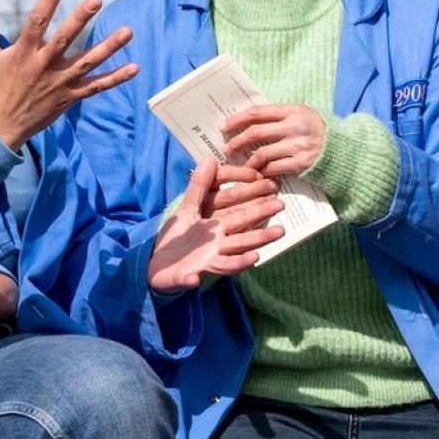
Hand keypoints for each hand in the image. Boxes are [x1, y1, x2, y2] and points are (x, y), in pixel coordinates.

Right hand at [0, 0, 137, 149]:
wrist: (0, 128)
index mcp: (24, 53)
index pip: (37, 21)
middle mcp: (44, 66)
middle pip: (65, 39)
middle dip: (81, 18)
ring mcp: (60, 82)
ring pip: (87, 62)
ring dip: (109, 47)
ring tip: (128, 31)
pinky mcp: (70, 97)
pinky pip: (96, 87)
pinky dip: (115, 78)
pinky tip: (134, 68)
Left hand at [149, 159, 285, 293]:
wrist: (158, 263)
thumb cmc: (178, 236)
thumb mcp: (187, 207)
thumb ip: (199, 186)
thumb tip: (210, 158)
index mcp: (217, 226)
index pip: (238, 212)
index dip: (252, 201)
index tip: (271, 188)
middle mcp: (216, 245)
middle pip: (240, 236)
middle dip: (261, 230)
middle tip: (280, 215)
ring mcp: (204, 262)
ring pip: (227, 261)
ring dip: (241, 261)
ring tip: (257, 257)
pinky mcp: (186, 276)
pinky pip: (189, 279)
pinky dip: (191, 279)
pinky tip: (196, 278)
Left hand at [221, 104, 327, 177]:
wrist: (342, 149)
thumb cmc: (315, 130)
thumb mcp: (300, 114)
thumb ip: (278, 116)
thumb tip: (245, 119)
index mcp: (293, 110)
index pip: (257, 112)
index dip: (237, 120)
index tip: (224, 126)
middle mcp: (295, 126)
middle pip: (256, 133)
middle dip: (237, 141)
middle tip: (227, 148)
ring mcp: (298, 145)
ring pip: (262, 153)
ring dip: (248, 160)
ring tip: (242, 164)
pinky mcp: (301, 163)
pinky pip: (274, 168)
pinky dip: (263, 171)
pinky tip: (259, 172)